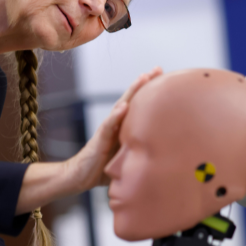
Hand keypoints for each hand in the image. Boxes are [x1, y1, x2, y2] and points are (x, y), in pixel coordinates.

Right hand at [66, 67, 162, 190]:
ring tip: (143, 78)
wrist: (80, 176)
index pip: (138, 105)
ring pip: (121, 106)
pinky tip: (124, 107)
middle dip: (144, 83)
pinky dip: (116, 116)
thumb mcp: (128, 159)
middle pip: (131, 98)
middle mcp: (116, 124)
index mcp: (124, 127)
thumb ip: (141, 153)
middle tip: (158, 69)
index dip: (149, 91)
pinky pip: (108, 126)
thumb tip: (164, 157)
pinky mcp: (100, 140)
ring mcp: (107, 130)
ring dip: (132, 91)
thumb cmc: (104, 168)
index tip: (164, 77)